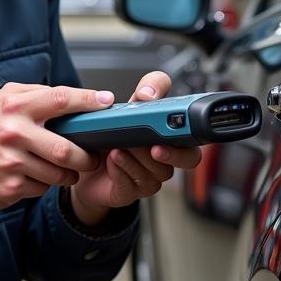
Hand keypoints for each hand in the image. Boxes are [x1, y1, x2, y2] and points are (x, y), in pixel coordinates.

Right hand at [0, 83, 111, 211]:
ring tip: (67, 170)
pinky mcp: (11, 186)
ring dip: (69, 175)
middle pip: (67, 148)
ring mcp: (12, 162)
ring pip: (59, 173)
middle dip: (86, 157)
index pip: (61, 99)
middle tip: (93, 157)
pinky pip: (43, 188)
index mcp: (14, 106)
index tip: (107, 102)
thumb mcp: (0, 102)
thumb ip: (33, 95)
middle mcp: (13, 132)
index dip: (89, 101)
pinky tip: (35, 178)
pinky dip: (46, 185)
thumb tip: (71, 96)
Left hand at [69, 71, 201, 224]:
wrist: (85, 164)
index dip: (192, 128)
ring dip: (137, 159)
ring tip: (119, 147)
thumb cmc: (112, 135)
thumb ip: (146, 90)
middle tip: (154, 147)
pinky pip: (134, 184)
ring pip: (159, 172)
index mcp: (170, 133)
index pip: (194, 131)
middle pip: (189, 159)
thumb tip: (149, 93)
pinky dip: (121, 170)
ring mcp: (152, 175)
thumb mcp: (128, 105)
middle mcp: (167, 156)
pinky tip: (111, 160)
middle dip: (173, 153)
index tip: (176, 122)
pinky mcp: (133, 190)